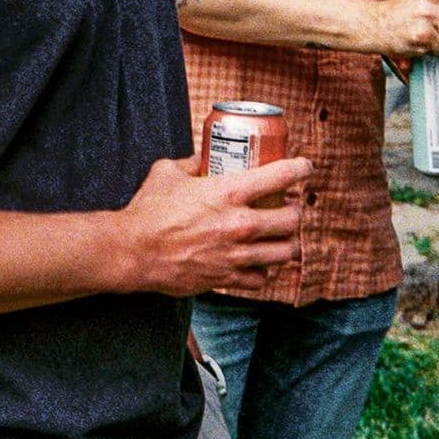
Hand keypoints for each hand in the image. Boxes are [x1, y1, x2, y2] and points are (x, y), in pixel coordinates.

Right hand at [120, 154, 309, 297]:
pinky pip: (261, 278)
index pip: (281, 175)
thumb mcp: (167, 172)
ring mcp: (236, 255)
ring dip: (286, 243)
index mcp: (229, 192)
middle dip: (295, 213)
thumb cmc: (148, 211)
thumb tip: (203, 159)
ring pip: (285, 252)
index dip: (300, 168)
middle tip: (289, 209)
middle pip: (292, 220)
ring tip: (281, 238)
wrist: (134, 252)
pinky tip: (257, 262)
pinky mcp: (227, 278)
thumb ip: (191, 163)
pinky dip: (263, 270)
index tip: (305, 167)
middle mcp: (240, 224)